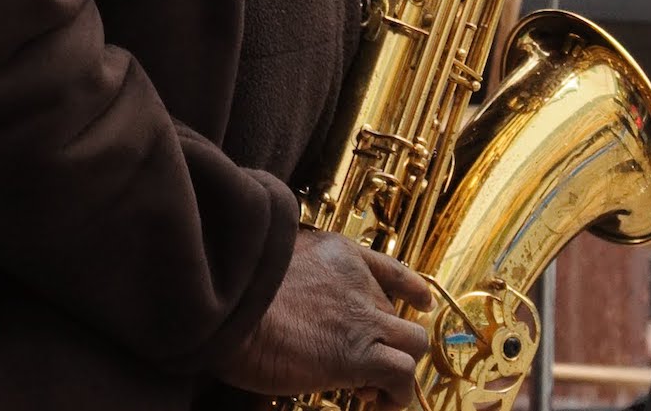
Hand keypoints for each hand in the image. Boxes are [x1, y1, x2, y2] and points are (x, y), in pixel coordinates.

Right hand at [215, 229, 432, 400]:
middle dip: (384, 342)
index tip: (421, 301)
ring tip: (376, 388)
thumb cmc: (234, 290)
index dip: (410, 287)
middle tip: (361, 368)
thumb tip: (298, 306)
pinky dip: (398, 394)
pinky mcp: (361, 354)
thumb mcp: (271, 265)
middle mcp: (357, 281)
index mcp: (336, 254)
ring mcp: (362, 317)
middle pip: (396, 314)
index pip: (388, 267)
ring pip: (413, 341)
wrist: (229, 305)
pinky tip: (378, 402)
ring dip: (400, 365)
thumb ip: (296, 276)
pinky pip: (403, 374)